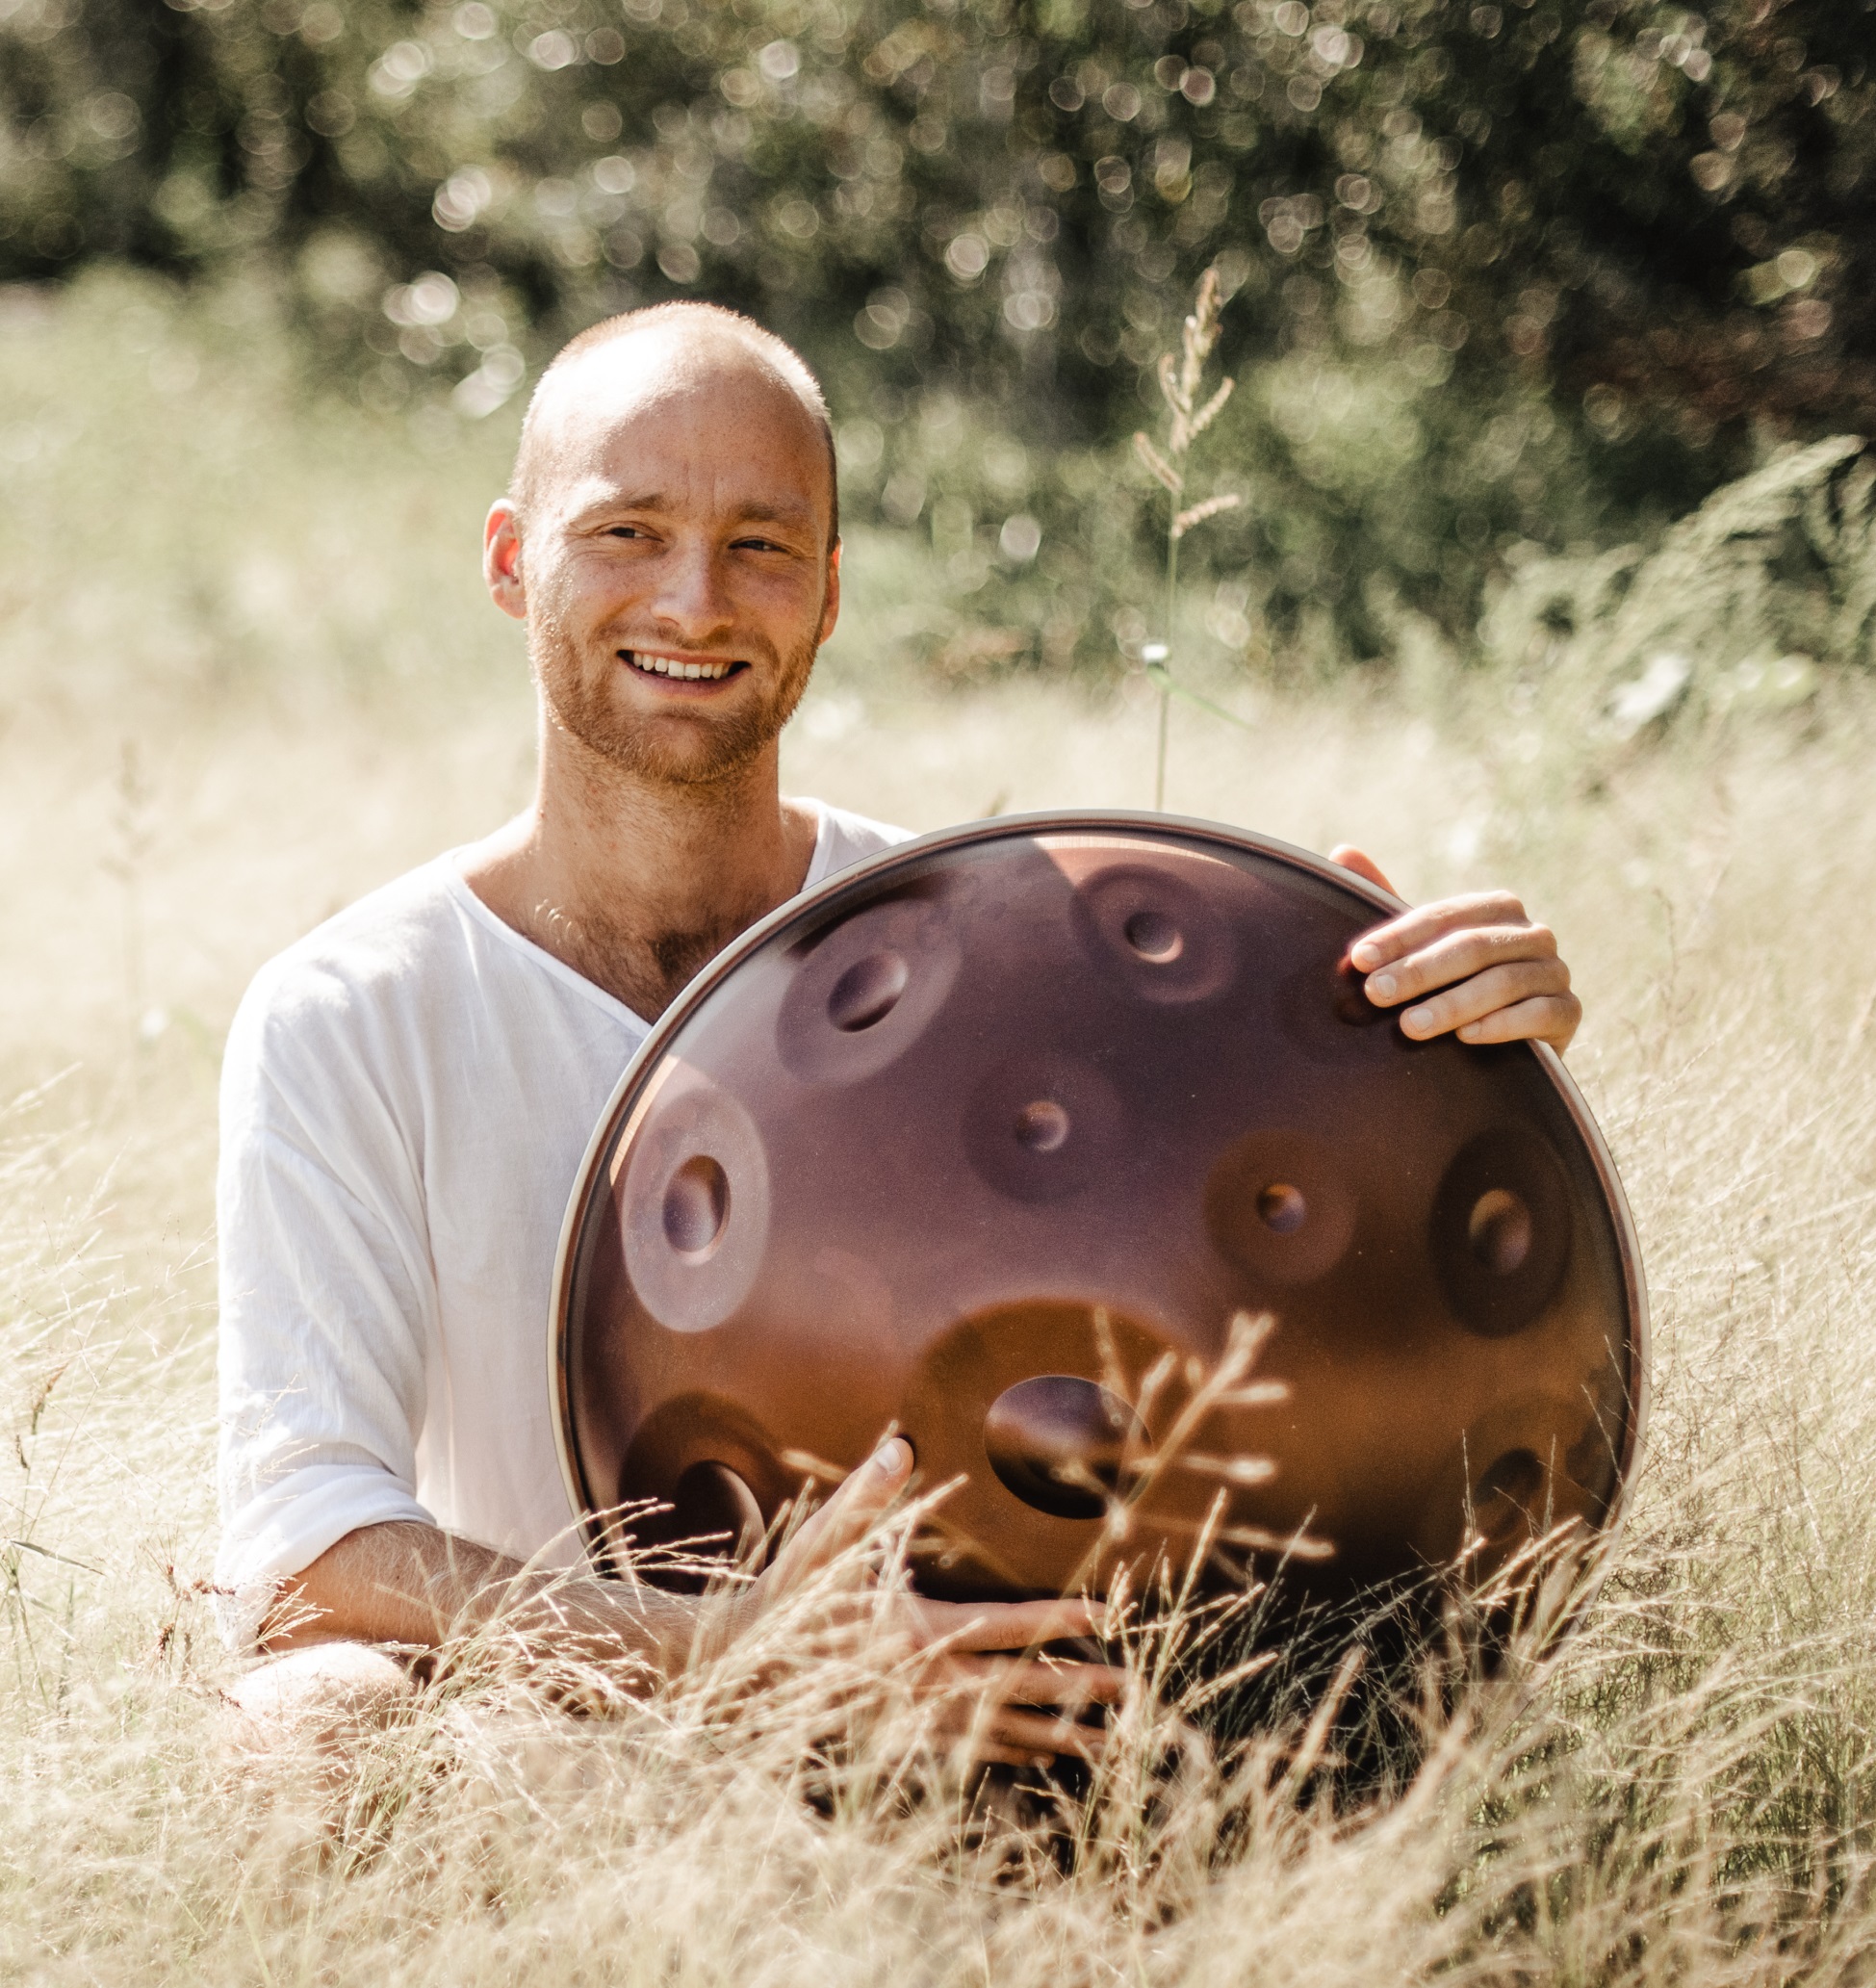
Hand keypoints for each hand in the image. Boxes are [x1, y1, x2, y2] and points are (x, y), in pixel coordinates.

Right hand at [743, 1438, 1127, 1767]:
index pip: (1006, 1626)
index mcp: (917, 1630)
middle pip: (1020, 1689)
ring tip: (1109, 1744)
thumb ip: (867, 1496)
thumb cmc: (789, 1601)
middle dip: (1079, 1690)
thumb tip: (900, 1447)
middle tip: (1134, 1692)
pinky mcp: (906, 1740)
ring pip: (1004, 1734)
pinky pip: (974, 1754)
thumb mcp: (825, 1544)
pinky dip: (1015, 1756)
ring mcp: (918, 1719)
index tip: (1109, 1616)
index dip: (1060, 1621)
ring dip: (1059, 1738)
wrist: (743, 1673)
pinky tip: (1044, 1758)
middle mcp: (927, 1681)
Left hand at [1331, 846, 1580, 1053]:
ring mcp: (1555, 972)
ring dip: (1453, 1004)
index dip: (1399, 937)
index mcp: (1496, 909)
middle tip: (1376, 993)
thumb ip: (1385, 901)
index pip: (1444, 917)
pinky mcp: (1569, 1013)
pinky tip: (1466, 1039)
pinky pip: (1540, 1014)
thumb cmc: (1448, 990)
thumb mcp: (1417, 949)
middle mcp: (1533, 934)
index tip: (1358, 960)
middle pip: (1473, 946)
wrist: (1496, 1054)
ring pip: (1504, 982)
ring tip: (1410, 1026)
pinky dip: (1502, 1025)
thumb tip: (1341, 851)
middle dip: (1419, 971)